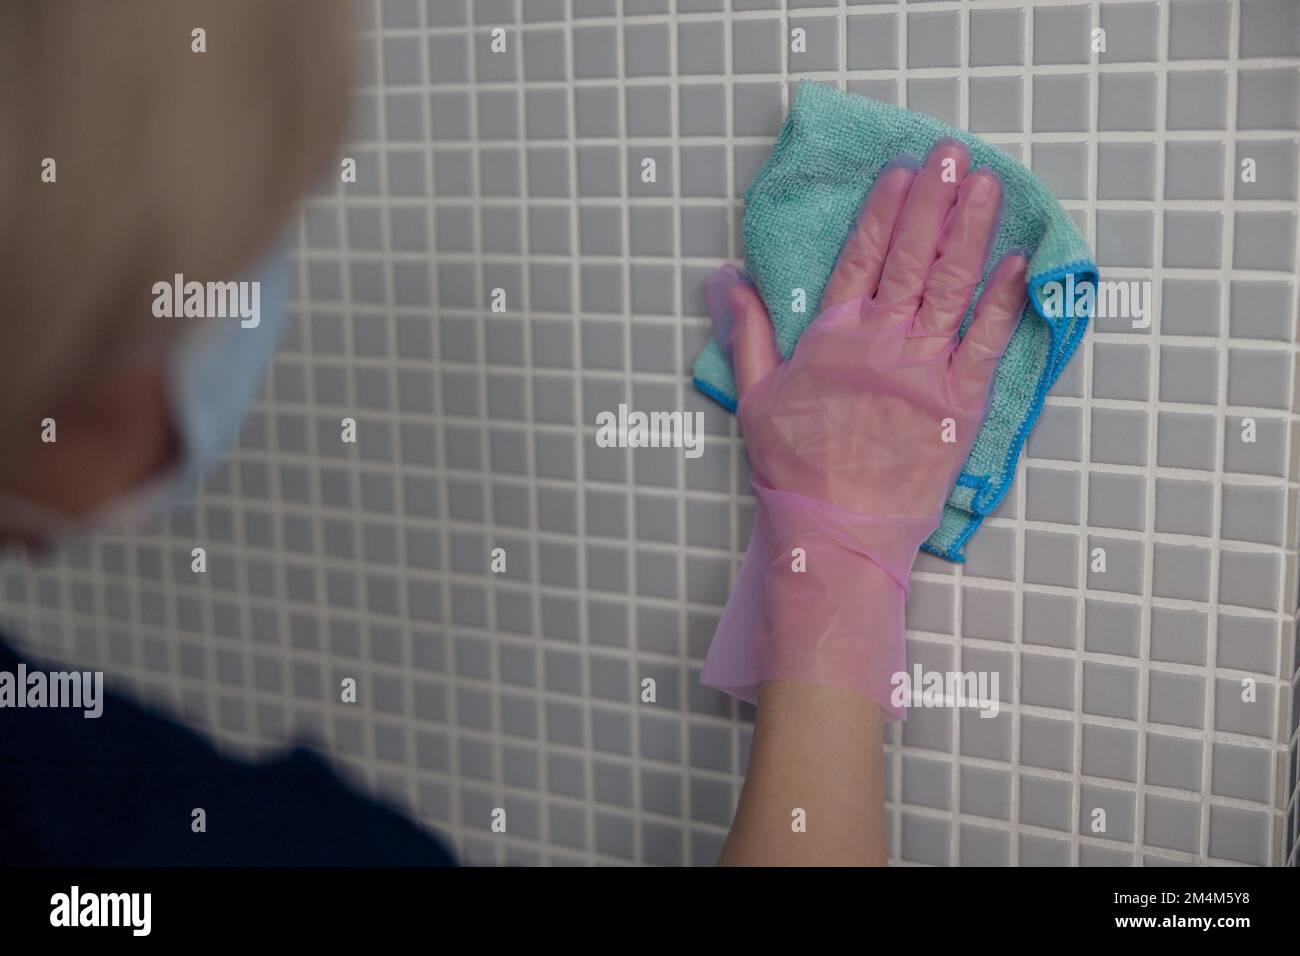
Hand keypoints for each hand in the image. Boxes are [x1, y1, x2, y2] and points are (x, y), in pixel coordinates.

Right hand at [701, 139, 1027, 712]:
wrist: (836, 530)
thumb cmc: (794, 467)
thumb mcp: (756, 394)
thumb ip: (746, 330)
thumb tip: (723, 278)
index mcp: (835, 335)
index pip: (864, 257)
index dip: (886, 211)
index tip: (904, 170)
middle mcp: (885, 340)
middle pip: (914, 257)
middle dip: (936, 201)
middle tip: (955, 155)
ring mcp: (928, 368)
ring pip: (954, 285)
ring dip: (972, 232)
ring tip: (988, 186)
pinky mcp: (962, 401)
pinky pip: (989, 342)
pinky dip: (1005, 300)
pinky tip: (1019, 263)